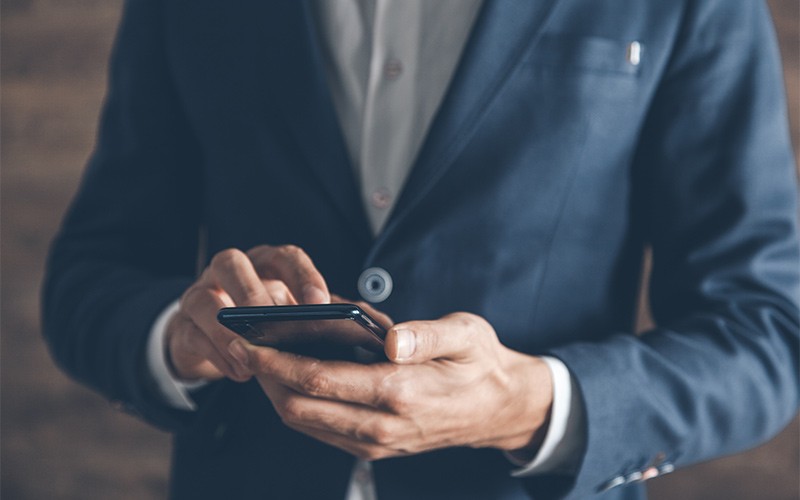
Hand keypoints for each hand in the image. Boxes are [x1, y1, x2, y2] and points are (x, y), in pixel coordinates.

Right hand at [165, 245, 329, 381]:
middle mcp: (229, 272)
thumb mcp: (285, 315)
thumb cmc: (258, 323)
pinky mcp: (183, 326)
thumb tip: (344, 335)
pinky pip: (193, 336)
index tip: (319, 303)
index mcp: (264, 264)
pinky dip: (218, 355)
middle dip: (252, 294)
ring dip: (228, 331)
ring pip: (205, 300)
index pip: (285, 257)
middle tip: (272, 326)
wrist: (207, 339)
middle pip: (232, 263)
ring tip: (253, 358)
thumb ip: (306, 318)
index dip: (303, 276)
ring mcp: (200, 295)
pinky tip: (240, 371)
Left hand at [230, 312, 552, 458]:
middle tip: (243, 346)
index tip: (248, 342)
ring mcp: (378, 442)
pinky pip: (323, 431)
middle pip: (300, 407)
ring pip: (307, 423)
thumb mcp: (465, 335)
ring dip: (277, 394)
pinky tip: (293, 381)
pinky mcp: (377, 447)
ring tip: (262, 360)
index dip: (276, 362)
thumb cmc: (480, 364)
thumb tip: (388, 336)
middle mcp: (383, 425)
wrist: (500, 409)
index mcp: (400, 391)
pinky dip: (300, 407)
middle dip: (265, 378)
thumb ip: (425, 334)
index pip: (319, 380)